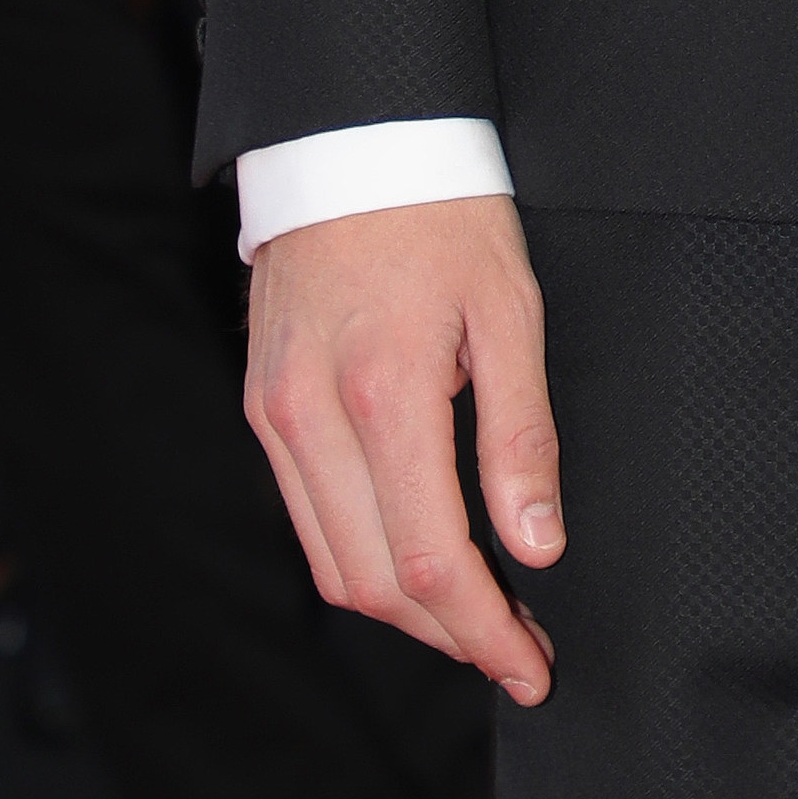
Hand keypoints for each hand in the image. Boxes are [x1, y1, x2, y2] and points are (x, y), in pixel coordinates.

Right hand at [246, 200, 561, 703]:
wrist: (351, 134)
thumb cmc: (440, 208)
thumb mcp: (510, 306)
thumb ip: (521, 433)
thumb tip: (536, 543)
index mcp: (384, 391)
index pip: (433, 560)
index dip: (485, 631)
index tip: (530, 664)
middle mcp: (312, 415)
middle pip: (375, 582)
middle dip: (450, 634)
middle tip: (515, 645)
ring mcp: (275, 414)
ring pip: (333, 562)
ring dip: (404, 608)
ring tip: (475, 611)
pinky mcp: (262, 406)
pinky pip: (307, 515)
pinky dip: (360, 555)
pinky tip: (413, 552)